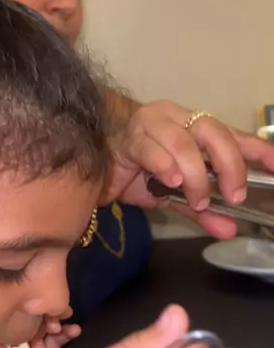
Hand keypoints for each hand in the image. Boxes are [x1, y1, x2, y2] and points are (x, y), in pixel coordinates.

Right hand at [101, 98, 273, 239]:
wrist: (90, 160)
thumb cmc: (134, 171)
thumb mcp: (173, 194)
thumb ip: (201, 208)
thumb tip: (229, 229)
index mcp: (193, 127)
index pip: (232, 134)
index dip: (256, 148)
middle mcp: (177, 118)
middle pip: (214, 133)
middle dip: (230, 165)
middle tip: (234, 194)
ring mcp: (152, 123)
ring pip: (184, 142)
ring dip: (196, 175)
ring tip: (197, 199)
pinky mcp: (129, 137)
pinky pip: (152, 149)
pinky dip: (166, 166)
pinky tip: (170, 182)